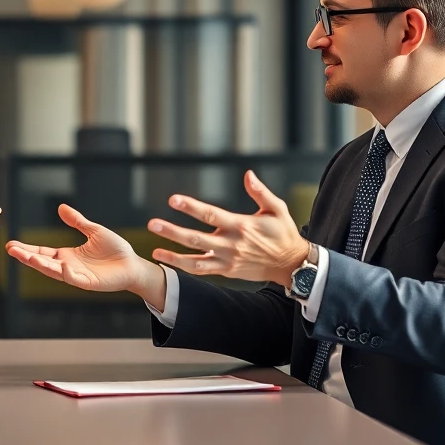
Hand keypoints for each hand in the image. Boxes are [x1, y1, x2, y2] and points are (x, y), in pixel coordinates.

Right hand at [5, 204, 166, 307]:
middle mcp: (68, 266)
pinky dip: (67, 273)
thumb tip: (60, 207)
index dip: (28, 249)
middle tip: (10, 250)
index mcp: (67, 255)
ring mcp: (77, 276)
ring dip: (40, 265)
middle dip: (26, 257)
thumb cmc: (116, 250)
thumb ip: (77, 221)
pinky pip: (74, 279)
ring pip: (54, 271)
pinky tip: (60, 265)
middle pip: (43, 262)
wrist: (133, 265)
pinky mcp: (88, 283)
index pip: (43, 252)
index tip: (11, 245)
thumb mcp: (94, 231)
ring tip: (26, 257)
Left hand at [147, 171, 309, 285]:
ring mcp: (227, 260)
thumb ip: (260, 192)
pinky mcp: (227, 271)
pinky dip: (184, 267)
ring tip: (155, 249)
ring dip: (174, 255)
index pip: (210, 215)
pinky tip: (169, 261)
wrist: (291, 264)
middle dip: (173, 231)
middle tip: (153, 224)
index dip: (191, 207)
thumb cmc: (284, 233)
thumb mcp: (277, 209)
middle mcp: (231, 244)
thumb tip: (248, 174)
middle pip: (196, 238)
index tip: (173, 200)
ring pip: (195, 259)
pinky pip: (202, 270)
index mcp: (240, 225)